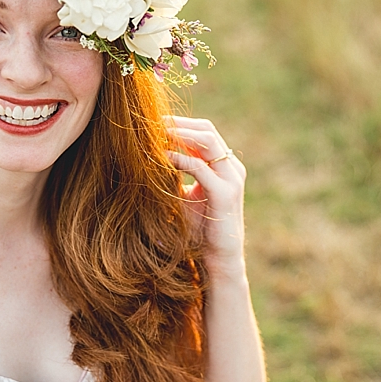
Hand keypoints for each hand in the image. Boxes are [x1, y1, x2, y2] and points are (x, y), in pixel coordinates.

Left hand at [164, 116, 246, 275]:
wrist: (219, 259)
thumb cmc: (200, 230)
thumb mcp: (186, 197)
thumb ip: (177, 177)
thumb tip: (149, 160)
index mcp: (225, 166)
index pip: (205, 132)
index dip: (181, 124)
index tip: (155, 122)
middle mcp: (231, 168)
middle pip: (207, 130)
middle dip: (179, 124)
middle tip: (152, 122)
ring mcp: (231, 179)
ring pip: (207, 142)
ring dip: (179, 135)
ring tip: (156, 134)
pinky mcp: (225, 193)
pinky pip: (200, 167)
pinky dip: (179, 158)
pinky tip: (161, 157)